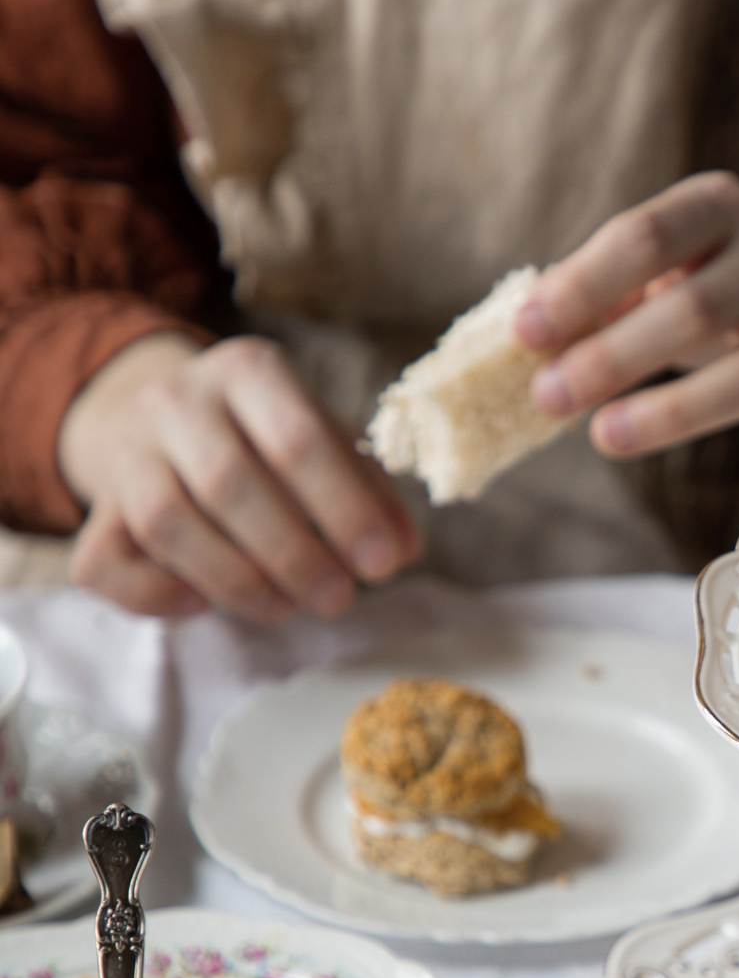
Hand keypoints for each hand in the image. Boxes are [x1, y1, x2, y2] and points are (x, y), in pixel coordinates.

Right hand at [59, 333, 420, 622]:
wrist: (165, 417)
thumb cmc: (269, 436)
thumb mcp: (325, 438)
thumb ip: (369, 489)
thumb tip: (402, 549)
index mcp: (248, 370)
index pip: (297, 438)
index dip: (344, 509)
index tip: (383, 564)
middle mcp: (176, 400)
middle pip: (229, 482)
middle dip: (293, 554)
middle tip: (340, 598)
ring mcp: (128, 451)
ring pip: (167, 523)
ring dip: (236, 580)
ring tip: (288, 607)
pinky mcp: (97, 508)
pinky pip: (105, 561)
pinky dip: (154, 595)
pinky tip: (202, 605)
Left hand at [519, 172, 738, 487]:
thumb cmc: (699, 282)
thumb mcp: (650, 273)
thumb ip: (596, 298)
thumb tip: (522, 339)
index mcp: (719, 210)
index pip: (647, 236)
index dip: (584, 286)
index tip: (526, 333)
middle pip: (698, 308)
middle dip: (614, 356)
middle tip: (547, 397)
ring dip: (676, 410)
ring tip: (604, 437)